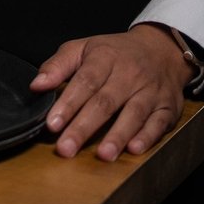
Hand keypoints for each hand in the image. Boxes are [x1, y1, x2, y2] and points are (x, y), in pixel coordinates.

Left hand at [30, 24, 190, 161]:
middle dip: (84, 127)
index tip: (52, 124)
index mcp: (105, 58)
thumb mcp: (83, 48)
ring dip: (117, 136)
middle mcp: (129, 75)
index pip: (85, 82)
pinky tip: (134, 149)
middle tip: (66, 148)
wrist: (161, 49)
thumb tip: (36, 85)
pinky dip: (147, 137)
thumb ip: (57, 66)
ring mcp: (151, 91)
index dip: (68, 104)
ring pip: (134, 114)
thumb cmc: (114, 53)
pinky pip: (158, 122)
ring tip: (102, 155)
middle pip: (105, 102)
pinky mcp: (168, 107)